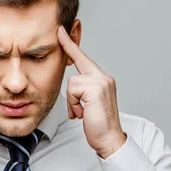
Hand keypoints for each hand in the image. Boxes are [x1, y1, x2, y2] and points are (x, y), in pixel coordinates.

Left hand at [57, 25, 126, 158]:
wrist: (109, 139)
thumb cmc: (97, 124)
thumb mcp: (88, 104)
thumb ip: (82, 92)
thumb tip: (72, 90)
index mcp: (102, 79)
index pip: (84, 59)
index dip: (71, 45)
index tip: (62, 31)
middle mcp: (103, 77)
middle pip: (77, 66)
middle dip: (69, 58)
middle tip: (61, 36)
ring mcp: (101, 82)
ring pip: (71, 83)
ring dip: (72, 101)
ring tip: (82, 112)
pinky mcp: (96, 89)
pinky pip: (72, 91)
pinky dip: (73, 104)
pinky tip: (83, 114)